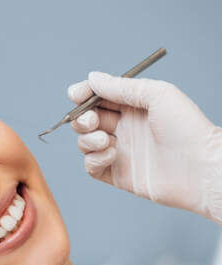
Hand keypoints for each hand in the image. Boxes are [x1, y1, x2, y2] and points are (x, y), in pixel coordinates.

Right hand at [68, 72, 221, 222]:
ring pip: (85, 143)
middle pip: (86, 120)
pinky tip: (111, 155)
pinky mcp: (116, 174)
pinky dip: (94, 159)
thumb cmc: (187, 129)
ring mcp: (119, 152)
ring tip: (106, 140)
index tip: (76, 95)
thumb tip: (93, 78)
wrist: (200, 169)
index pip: (99, 98)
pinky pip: (91, 166)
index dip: (84, 95)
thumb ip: (121, 87)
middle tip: (92, 121)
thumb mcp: (157, 95)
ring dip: (88, 139)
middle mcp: (124, 128)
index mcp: (134, 107)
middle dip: (82, 119)